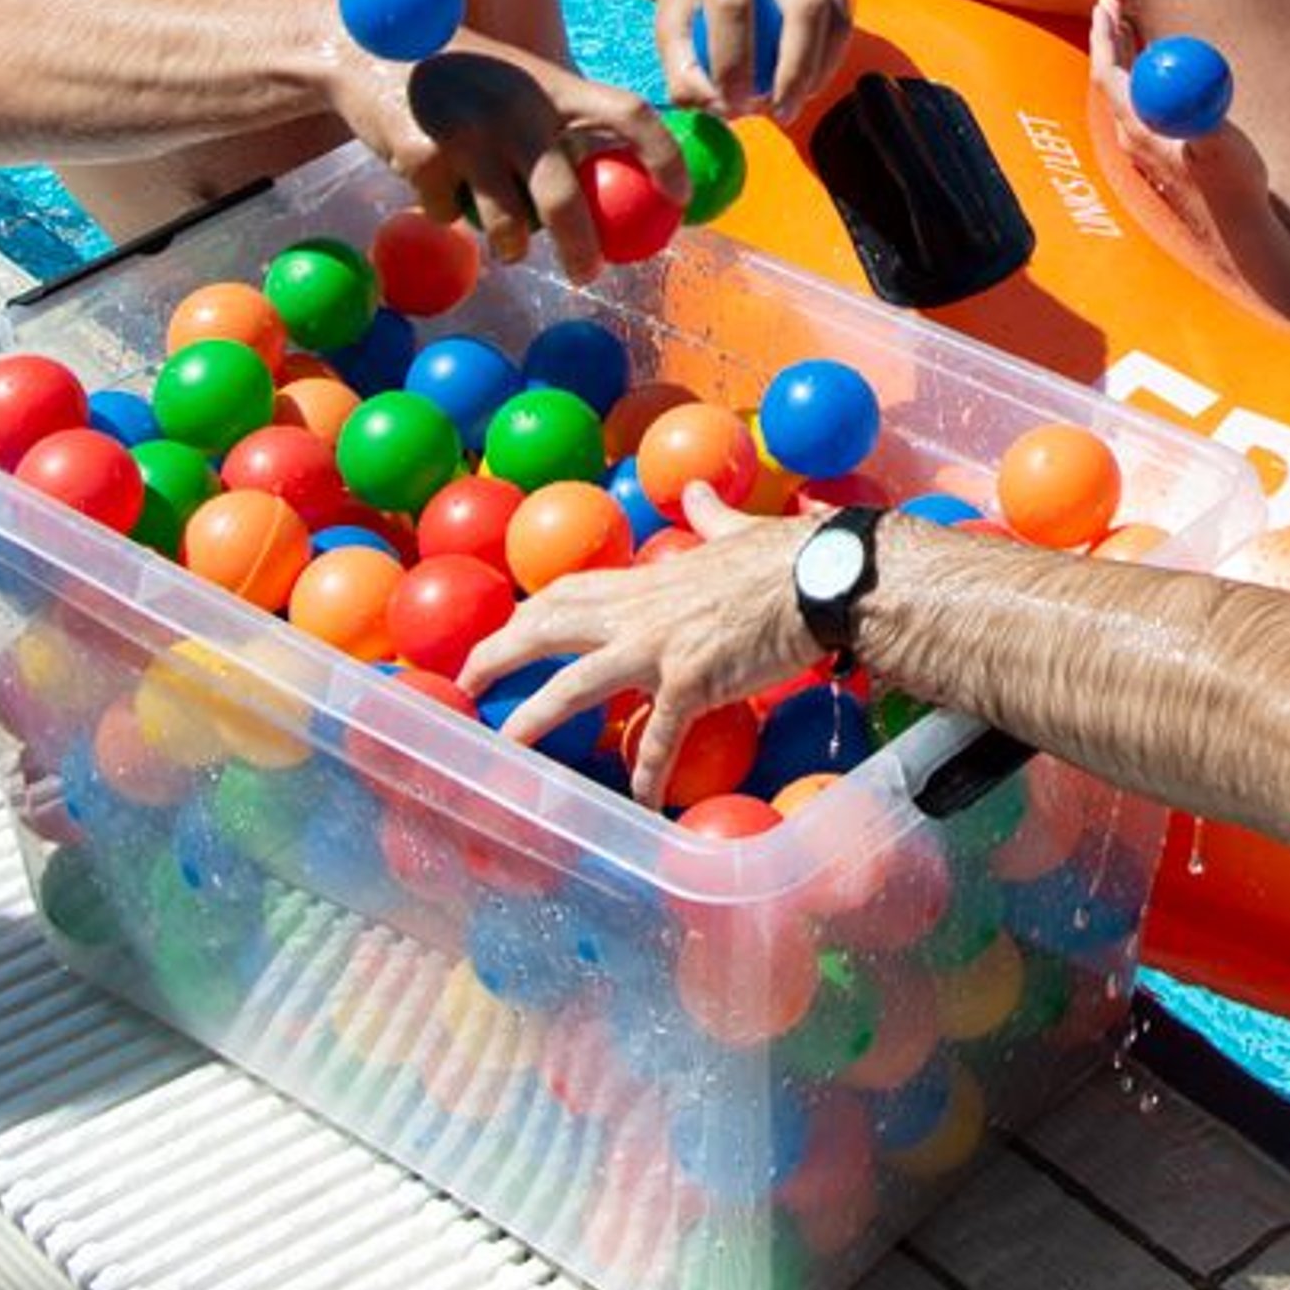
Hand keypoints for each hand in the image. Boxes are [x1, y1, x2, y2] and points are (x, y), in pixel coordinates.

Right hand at [350, 42, 671, 280]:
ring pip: (508, 225)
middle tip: (587, 275)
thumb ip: (561, 126)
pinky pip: (450, 217)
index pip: (628, 114)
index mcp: (554, 85)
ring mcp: (469, 132)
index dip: (664, 157)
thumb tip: (614, 191)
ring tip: (501, 233)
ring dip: (509, 243)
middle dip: (582, 249)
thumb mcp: (520, 85)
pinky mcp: (423, 157)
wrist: (365, 46)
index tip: (680, 201)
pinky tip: (433, 179)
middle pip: (566, 199)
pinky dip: (447, 214)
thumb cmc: (459, 75)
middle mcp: (517, 107)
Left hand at [462, 488, 823, 803]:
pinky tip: (638, 796)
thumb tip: (695, 492)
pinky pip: (660, 734)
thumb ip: (707, 517)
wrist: (824, 577)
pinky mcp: (693, 681)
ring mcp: (661, 648)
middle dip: (498, 653)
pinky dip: (647, 767)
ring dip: (534, 714)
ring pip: (575, 683)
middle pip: (547, 627)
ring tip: (504, 743)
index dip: (528, 612)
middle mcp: (640, 612)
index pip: (569, 591)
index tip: (504, 629)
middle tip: (464, 680)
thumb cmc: (787, 554)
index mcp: (648, 579)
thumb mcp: (735, 531)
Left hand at [661, 0, 854, 119]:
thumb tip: (714, 106)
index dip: (734, 62)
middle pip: (804, 7)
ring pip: (835, 15)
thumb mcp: (671, 15)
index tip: (731, 103)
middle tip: (779, 112)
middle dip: (795, 71)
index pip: (734, 6)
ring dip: (818, 69)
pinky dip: (831, 55)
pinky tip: (809, 79)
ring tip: (793, 100)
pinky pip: (845, 15)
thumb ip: (682, 67)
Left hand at [1085, 0, 1276, 251]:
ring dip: (1126, 57)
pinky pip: (1141, 107)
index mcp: (1141, 130)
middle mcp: (1133, 140)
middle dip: (1112, 39)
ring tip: (1130, 29)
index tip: (1107, 4)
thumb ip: (1199, 117)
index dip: (1105, 36)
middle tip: (1114, 3)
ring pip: (1125, 93)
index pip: (1108, 74)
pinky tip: (1155, 75)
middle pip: (1111, 79)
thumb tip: (1181, 90)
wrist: (1236, 235)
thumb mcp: (1220, 147)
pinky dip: (1143, 79)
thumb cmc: (1231, 188)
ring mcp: (1145, 150)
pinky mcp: (1159, 157)